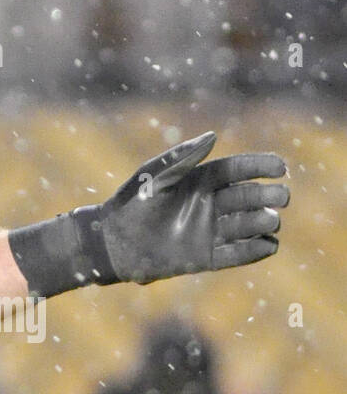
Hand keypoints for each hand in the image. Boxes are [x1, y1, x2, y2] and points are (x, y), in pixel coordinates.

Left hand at [91, 132, 287, 282]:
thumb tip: (213, 136)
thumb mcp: (154, 176)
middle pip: (248, 197)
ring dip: (264, 222)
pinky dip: (255, 251)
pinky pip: (237, 254)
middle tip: (281, 196)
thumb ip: (182, 157)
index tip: (281, 166)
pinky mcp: (206, 257)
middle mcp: (209, 205)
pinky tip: (268, 245)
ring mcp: (210, 231)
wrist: (112, 241)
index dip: (260, 166)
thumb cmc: (130, 203)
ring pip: (248, 225)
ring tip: (269, 220)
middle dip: (268, 196)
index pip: (237, 170)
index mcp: (199, 180)